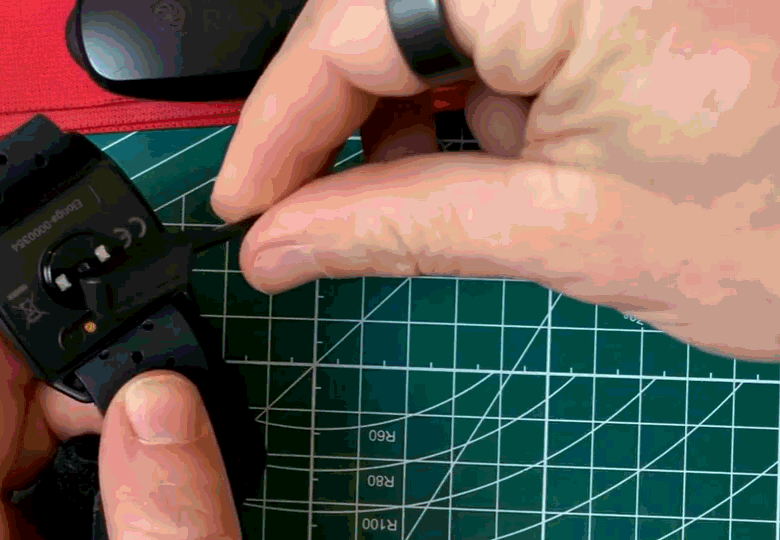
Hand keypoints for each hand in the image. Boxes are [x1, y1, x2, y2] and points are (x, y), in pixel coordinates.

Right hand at [212, 0, 779, 360]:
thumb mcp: (569, 233)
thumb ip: (399, 226)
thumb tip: (278, 242)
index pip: (353, 27)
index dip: (281, 125)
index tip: (245, 207)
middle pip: (387, 10)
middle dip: (350, 118)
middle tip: (318, 217)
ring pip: (438, 16)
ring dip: (420, 110)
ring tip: (459, 196)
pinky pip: (503, 19)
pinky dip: (481, 92)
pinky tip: (506, 157)